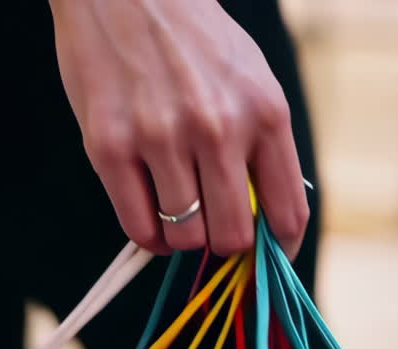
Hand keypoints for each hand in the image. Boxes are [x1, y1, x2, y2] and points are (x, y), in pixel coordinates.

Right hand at [50, 0, 309, 256]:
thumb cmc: (191, 40)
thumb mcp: (249, 80)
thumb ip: (261, 144)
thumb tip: (265, 219)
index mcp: (264, 113)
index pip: (287, 212)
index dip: (278, 250)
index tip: (266, 259)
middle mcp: (217, 129)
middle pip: (232, 236)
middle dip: (223, 244)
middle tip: (210, 228)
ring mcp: (160, 139)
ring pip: (184, 236)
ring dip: (182, 237)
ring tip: (175, 212)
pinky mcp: (109, 147)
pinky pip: (137, 226)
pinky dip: (148, 237)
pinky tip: (150, 218)